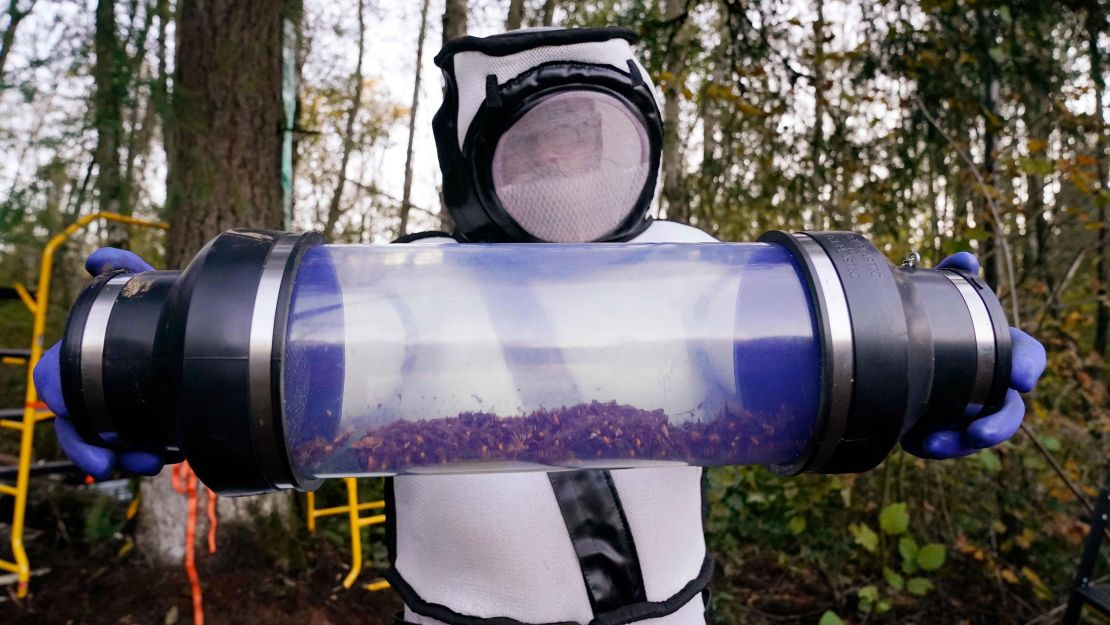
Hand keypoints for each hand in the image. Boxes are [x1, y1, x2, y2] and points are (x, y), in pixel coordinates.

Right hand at [33, 248, 164, 478]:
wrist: (216, 337)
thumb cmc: (168, 309)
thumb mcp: (150, 288)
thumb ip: (125, 268)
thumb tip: (96, 258)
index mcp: (83, 358)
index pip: (56, 387)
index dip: (61, 403)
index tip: (67, 406)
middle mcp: (96, 387)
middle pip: (77, 429)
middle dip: (88, 447)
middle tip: (108, 463)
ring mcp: (122, 410)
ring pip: (108, 445)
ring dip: (122, 457)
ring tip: (150, 463)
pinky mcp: (150, 425)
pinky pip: (138, 448)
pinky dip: (144, 454)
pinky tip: (165, 457)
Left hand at [901, 252, 1046, 458]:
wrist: (888, 354)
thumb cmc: (926, 324)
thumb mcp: (934, 298)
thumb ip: (950, 278)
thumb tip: (966, 259)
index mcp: (996, 351)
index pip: (1026, 357)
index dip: (1029, 366)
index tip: (1022, 378)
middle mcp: (988, 386)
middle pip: (1010, 411)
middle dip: (999, 425)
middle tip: (978, 432)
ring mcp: (966, 411)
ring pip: (976, 436)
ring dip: (960, 444)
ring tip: (935, 445)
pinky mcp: (939, 429)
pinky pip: (941, 445)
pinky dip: (928, 445)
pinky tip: (912, 443)